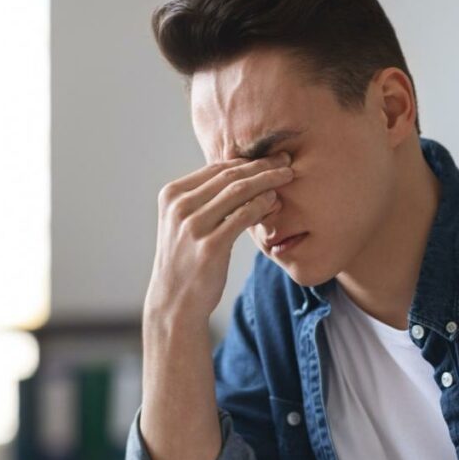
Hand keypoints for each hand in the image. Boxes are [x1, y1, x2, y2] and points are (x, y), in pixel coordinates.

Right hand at [146, 152, 293, 319]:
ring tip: (287, 177)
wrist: (174, 302)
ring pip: (238, 191)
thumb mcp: (185, 224)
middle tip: (286, 160)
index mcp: (171, 195)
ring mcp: (192, 226)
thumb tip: (243, 175)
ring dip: (267, 181)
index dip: (246, 160)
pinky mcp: (209, 246)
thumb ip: (206, 200)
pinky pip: (243, 216)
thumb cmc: (186, 261)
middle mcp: (179, 207)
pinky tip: (275, 202)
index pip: (215, 169)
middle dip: (261, 165)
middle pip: (229, 176)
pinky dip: (262, 205)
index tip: (270, 157)